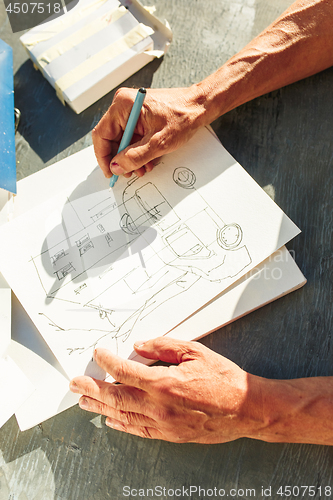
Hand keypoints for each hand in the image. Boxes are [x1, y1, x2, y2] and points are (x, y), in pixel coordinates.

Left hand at [69, 337, 262, 442]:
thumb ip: (164, 347)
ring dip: (100, 408)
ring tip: (84, 402)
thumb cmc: (224, 380)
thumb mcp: (195, 352)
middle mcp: (159, 406)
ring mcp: (163, 424)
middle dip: (91, 390)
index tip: (98, 355)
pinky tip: (111, 420)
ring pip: (123, 416)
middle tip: (75, 384)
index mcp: (164, 383)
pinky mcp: (170, 435)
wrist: (245, 409)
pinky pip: (139, 430)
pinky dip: (121, 425)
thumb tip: (139, 347)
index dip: (107, 362)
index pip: (124, 371)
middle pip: (115, 397)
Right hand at [92, 86, 207, 179]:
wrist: (201, 106)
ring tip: (142, 169)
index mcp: (124, 105)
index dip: (103, 157)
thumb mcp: (158, 143)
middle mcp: (124, 105)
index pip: (102, 134)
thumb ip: (135, 157)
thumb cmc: (184, 117)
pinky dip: (138, 151)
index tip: (109, 172)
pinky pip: (132, 136)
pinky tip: (147, 161)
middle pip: (111, 138)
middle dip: (120, 159)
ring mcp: (132, 110)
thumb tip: (116, 166)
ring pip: (122, 140)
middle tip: (129, 174)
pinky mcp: (140, 116)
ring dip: (130, 158)